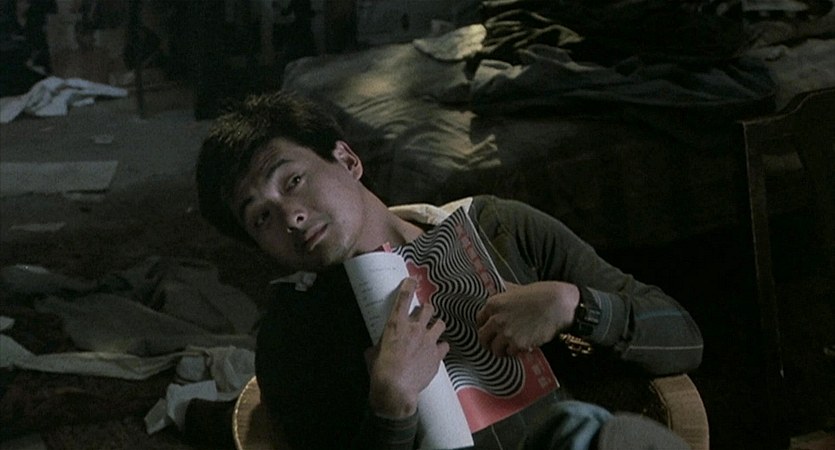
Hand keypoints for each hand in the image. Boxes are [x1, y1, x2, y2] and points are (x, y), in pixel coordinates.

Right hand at [367, 278, 448, 417]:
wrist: (396, 389)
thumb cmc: (380, 372)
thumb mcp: (373, 354)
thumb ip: (378, 346)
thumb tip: (374, 349)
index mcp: (396, 325)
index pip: (404, 298)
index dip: (408, 286)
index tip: (411, 280)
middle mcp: (414, 329)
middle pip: (428, 308)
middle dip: (426, 309)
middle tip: (422, 315)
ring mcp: (428, 341)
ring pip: (440, 323)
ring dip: (436, 325)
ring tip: (432, 331)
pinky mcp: (437, 355)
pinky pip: (445, 345)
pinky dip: (441, 347)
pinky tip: (436, 351)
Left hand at [476, 281, 579, 356]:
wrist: (558, 304)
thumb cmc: (540, 294)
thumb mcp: (516, 288)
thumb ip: (504, 291)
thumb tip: (498, 286)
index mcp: (493, 304)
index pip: (478, 320)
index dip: (484, 325)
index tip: (489, 329)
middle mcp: (496, 319)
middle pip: (482, 337)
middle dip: (488, 341)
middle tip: (495, 343)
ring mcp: (506, 333)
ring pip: (495, 350)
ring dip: (501, 350)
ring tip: (508, 347)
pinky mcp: (519, 344)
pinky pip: (511, 354)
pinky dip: (515, 352)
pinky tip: (521, 346)